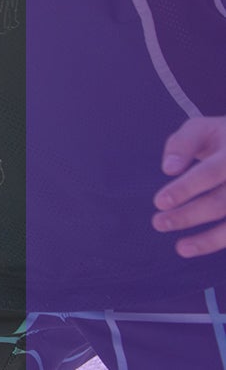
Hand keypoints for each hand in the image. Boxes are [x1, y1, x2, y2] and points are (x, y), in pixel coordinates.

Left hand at [152, 116, 225, 256]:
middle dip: (189, 216)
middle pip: (221, 202)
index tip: (159, 202)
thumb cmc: (222, 138)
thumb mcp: (202, 129)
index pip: (209, 173)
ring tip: (181, 248)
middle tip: (158, 223)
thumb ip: (181, 145)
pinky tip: (200, 247)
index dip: (185, 188)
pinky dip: (221, 242)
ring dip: (209, 240)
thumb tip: (168, 169)